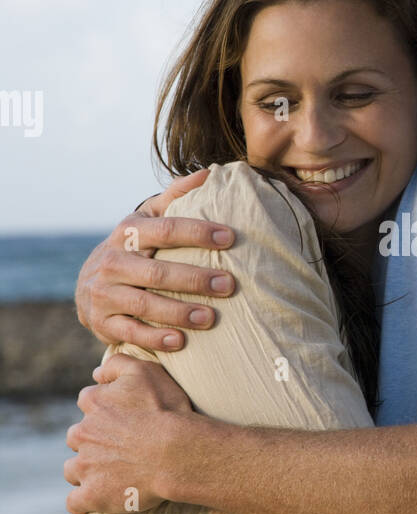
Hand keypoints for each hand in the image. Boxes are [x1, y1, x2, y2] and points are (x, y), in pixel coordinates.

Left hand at [64, 356, 191, 513]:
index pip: (89, 403)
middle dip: (93, 442)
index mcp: (93, 402)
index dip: (106, 411)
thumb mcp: (146, 371)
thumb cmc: (167, 411)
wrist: (178, 452)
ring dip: (86, 471)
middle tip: (121, 448)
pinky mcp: (92, 494)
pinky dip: (84, 501)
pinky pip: (75, 502)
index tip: (124, 420)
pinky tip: (99, 499)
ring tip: (112, 474)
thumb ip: (117, 364)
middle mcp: (82, 432)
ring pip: (73, 469)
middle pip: (78, 437)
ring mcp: (85, 465)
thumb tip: (96, 373)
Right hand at [75, 169, 236, 350]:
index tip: (230, 237)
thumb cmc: (134, 250)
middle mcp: (112, 262)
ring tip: (211, 317)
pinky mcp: (101, 323)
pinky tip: (181, 341)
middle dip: (195, 279)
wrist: (90, 286)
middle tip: (229, 285)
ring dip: (179, 312)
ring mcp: (104, 294)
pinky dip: (156, 338)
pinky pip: (131, 333)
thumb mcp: (147, 220)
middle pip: (157, 272)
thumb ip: (175, 197)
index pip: (166, 229)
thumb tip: (209, 172)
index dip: (198, 232)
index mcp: (128, 233)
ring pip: (145, 305)